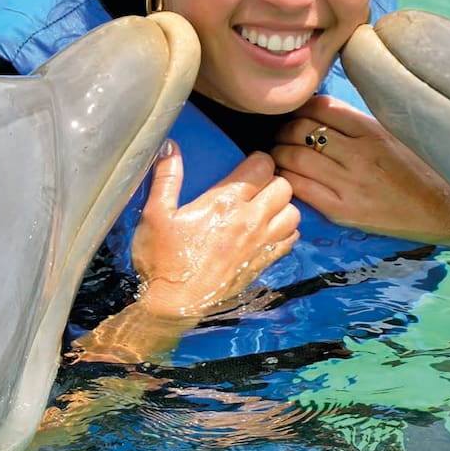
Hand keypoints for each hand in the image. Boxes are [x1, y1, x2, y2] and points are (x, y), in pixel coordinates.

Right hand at [129, 142, 301, 318]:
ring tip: (265, 208)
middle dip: (273, 181)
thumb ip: (166, 177)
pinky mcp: (263, 263)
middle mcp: (250, 220)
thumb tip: (170, 145)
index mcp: (226, 202)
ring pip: (294, 213)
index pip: (263, 165)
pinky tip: (267, 232)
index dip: (257, 161)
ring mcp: (260, 244)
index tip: (246, 166)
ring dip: (283, 206)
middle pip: (285, 186)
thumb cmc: (161, 259)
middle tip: (256, 187)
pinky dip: (285, 232)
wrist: (173, 305)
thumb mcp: (155, 214)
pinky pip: (291, 240)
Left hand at [272, 96, 449, 245]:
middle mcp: (358, 154)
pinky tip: (285, 179)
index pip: (321, 107)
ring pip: (295, 158)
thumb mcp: (393, 134)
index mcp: (372, 130)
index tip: (295, 114)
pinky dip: (286, 180)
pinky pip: (301, 189)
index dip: (300, 108)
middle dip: (283, 130)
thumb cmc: (418, 169)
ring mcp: (349, 183)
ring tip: (278, 155)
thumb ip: (358, 123)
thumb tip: (319, 110)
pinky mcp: (343, 210)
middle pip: (301, 130)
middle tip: (280, 135)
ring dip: (279, 154)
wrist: (443, 210)